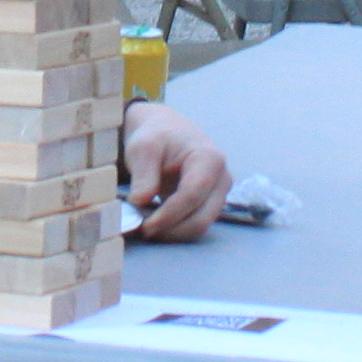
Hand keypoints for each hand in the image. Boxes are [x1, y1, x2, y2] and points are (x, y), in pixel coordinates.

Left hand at [121, 107, 229, 241]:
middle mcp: (222, 178)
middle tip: (143, 229)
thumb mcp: (143, 148)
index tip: (145, 226)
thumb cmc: (156, 136)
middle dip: (172, 229)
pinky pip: (196, 224)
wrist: (165, 130)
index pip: (191, 195)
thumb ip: (143, 175)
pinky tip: (156, 221)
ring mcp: (219, 193)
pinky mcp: (211, 204)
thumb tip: (140, 202)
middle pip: (202, 218)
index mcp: (209, 159)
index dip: (169, 215)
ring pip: (200, 225)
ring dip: (173, 231)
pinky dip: (176, 228)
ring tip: (147, 224)